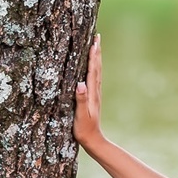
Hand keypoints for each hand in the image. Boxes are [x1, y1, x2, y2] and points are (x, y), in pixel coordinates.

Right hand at [73, 34, 103, 154]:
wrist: (93, 141)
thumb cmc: (84, 129)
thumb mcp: (80, 116)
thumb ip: (80, 100)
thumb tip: (80, 84)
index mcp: (91, 93)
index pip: (92, 70)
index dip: (93, 56)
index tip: (94, 41)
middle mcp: (95, 91)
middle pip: (97, 67)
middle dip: (97, 52)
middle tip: (97, 37)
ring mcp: (95, 94)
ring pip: (97, 71)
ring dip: (97, 58)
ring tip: (96, 46)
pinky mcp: (92, 98)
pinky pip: (94, 78)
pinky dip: (94, 68)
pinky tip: (92, 67)